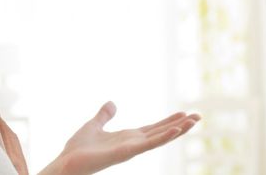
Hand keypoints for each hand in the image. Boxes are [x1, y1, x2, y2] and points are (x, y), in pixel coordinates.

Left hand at [38, 101, 200, 174]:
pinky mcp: (126, 152)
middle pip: (162, 132)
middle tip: (200, 116)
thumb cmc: (77, 149)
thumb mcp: (93, 125)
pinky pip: (148, 144)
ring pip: (160, 138)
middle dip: (180, 125)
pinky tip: (175, 130)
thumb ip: (104, 115)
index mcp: (128, 137)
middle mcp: (133, 143)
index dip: (169, 121)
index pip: (153, 128)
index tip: (184, 113)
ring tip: (194, 120)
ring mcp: (131, 149)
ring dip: (178, 129)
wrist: (66, 163)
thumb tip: (112, 103)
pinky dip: (163, 137)